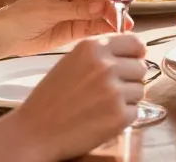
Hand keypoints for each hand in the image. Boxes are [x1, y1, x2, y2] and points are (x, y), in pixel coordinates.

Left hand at [0, 0, 129, 61]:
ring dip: (112, 23)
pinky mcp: (75, 29)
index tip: (121, 10)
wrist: (3, 37)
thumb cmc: (20, 16)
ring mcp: (77, 13)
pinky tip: (113, 36)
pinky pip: (93, 29)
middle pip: (103, 2)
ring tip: (124, 32)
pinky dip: (103, 32)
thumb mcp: (49, 10)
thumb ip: (77, 8)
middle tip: (126, 24)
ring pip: (101, 16)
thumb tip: (101, 5)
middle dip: (115, 11)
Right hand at [9, 34, 148, 159]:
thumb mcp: (73, 62)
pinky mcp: (119, 116)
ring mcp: (114, 91)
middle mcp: (106, 65)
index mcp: (93, 47)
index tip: (133, 60)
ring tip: (100, 106)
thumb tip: (134, 51)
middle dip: (129, 79)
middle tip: (108, 91)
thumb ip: (102, 53)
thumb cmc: (51, 99)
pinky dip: (122, 118)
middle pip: (140, 68)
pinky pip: (134, 112)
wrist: (34, 132)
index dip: (136, 54)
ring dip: (126, 99)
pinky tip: (101, 119)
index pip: (135, 42)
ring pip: (139, 90)